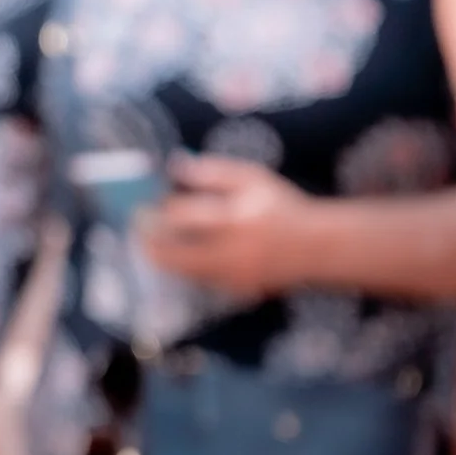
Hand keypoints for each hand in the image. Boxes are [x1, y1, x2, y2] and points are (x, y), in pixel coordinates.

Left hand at [138, 155, 310, 296]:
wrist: (318, 247)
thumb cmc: (280, 206)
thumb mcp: (251, 179)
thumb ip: (212, 171)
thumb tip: (174, 164)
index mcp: (235, 219)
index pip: (181, 217)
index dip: (158, 211)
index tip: (143, 206)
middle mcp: (232, 252)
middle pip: (174, 255)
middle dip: (149, 243)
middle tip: (137, 230)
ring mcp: (234, 276)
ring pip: (182, 272)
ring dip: (163, 258)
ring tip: (151, 242)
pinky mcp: (236, 290)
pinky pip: (199, 281)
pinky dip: (185, 269)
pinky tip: (180, 256)